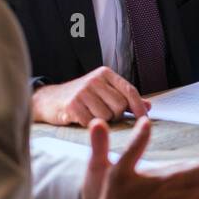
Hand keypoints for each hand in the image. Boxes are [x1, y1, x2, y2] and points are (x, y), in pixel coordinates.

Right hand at [32, 67, 148, 126]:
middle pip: (120, 106)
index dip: (139, 107)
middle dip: (116, 115)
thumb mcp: (104, 92)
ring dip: (102, 121)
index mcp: (105, 74)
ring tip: (91, 114)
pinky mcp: (72, 105)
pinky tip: (82, 118)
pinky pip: (92, 123)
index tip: (145, 120)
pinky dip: (90, 125)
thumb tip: (149, 106)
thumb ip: (126, 98)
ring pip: (108, 116)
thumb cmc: (82, 97)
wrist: (49, 100)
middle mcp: (95, 79)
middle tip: (104, 114)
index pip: (129, 90)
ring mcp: (82, 91)